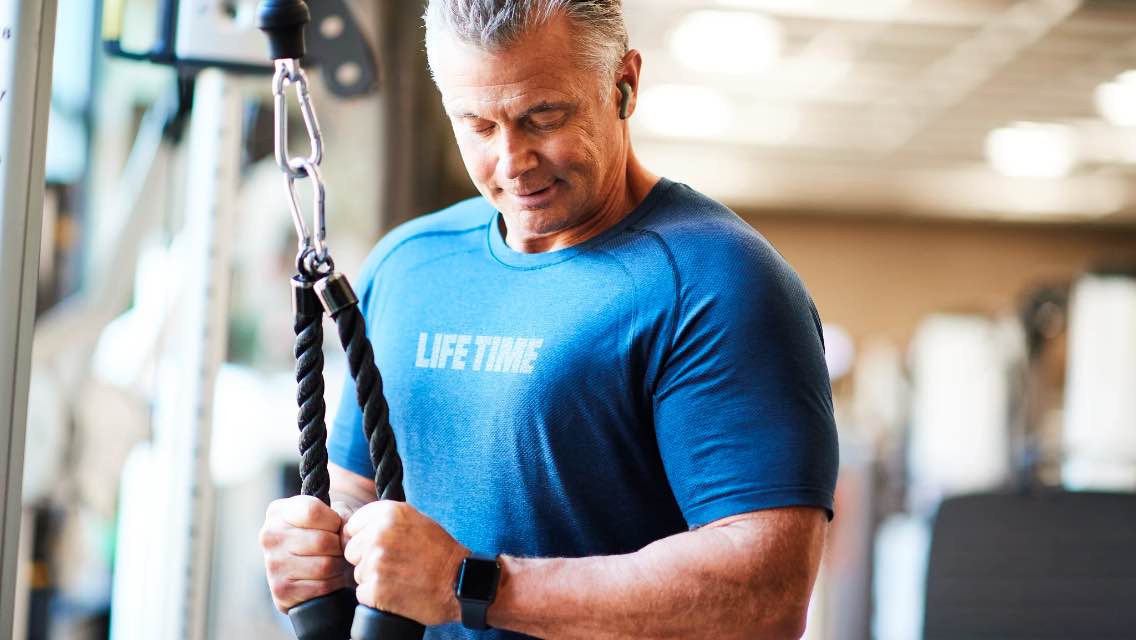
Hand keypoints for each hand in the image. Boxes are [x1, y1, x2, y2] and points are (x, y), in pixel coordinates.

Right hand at [259, 495, 354, 611]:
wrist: (310, 567)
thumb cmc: (324, 533)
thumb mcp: (334, 514)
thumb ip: (343, 517)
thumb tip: (347, 538)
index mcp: (278, 512)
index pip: (312, 511)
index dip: (333, 520)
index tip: (334, 526)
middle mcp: (269, 536)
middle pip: (321, 541)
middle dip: (339, 546)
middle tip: (336, 548)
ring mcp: (273, 564)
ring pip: (324, 566)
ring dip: (338, 566)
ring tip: (333, 561)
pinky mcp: (281, 590)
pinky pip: (322, 587)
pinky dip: (333, 583)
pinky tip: (327, 577)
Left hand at [343, 500, 468, 624]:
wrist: (459, 582)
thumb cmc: (440, 552)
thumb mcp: (416, 521)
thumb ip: (387, 520)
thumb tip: (355, 528)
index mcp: (389, 513)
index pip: (353, 526)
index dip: (364, 538)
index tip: (379, 546)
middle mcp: (380, 534)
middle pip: (352, 551)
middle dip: (366, 559)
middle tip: (393, 564)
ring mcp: (377, 562)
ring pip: (357, 573)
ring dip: (373, 579)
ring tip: (399, 577)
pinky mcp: (376, 588)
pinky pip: (362, 594)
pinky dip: (376, 597)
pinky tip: (397, 592)